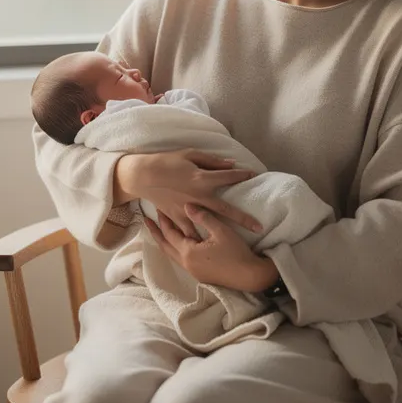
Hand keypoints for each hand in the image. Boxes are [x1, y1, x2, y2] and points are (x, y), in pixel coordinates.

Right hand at [117, 149, 262, 237]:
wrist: (143, 175)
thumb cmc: (167, 161)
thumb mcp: (190, 154)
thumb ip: (211, 161)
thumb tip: (231, 164)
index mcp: (201, 178)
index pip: (228, 177)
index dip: (242, 175)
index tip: (254, 175)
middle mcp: (197, 196)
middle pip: (225, 209)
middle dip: (243, 218)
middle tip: (259, 228)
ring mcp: (187, 209)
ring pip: (208, 225)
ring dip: (222, 233)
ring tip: (237, 245)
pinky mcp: (176, 217)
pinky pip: (189, 230)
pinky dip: (198, 238)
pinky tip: (208, 248)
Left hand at [144, 205, 278, 291]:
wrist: (250, 276)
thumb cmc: (236, 252)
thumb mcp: (221, 231)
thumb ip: (203, 217)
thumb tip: (187, 205)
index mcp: (188, 252)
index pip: (170, 233)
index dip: (163, 220)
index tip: (157, 207)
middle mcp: (186, 263)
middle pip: (165, 245)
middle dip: (156, 232)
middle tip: (147, 220)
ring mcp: (192, 271)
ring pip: (171, 254)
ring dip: (164, 242)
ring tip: (159, 232)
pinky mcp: (199, 274)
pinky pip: (180, 259)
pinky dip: (174, 248)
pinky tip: (177, 244)